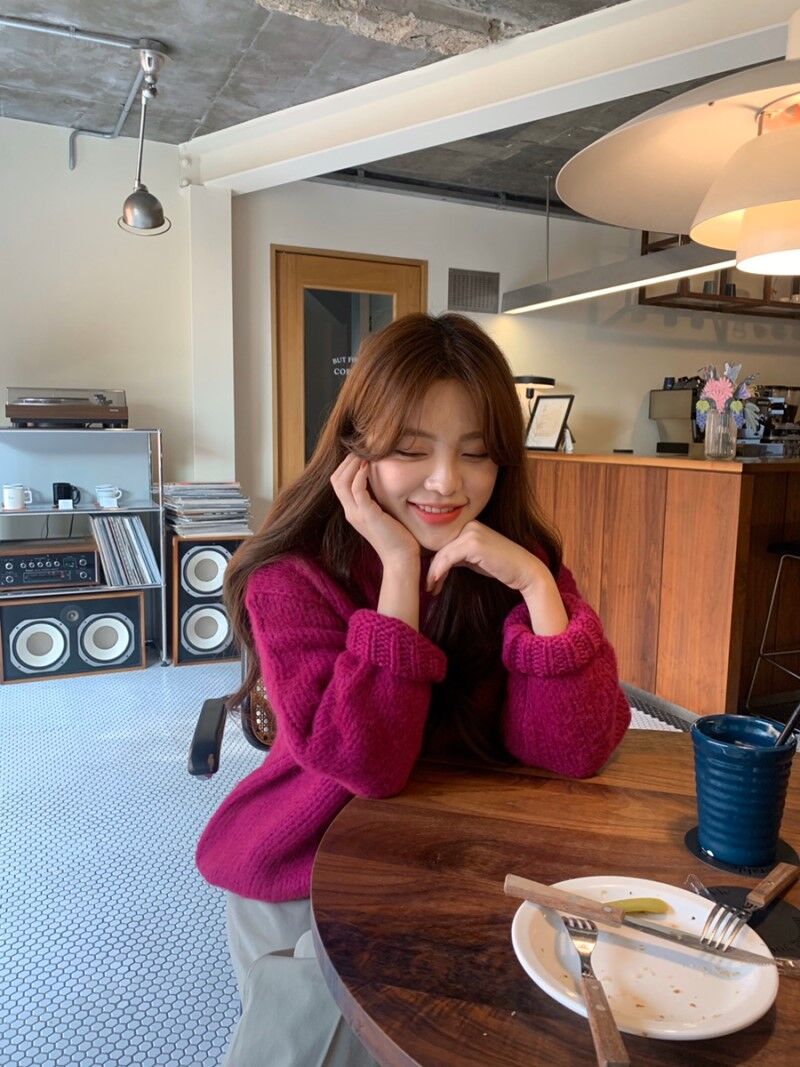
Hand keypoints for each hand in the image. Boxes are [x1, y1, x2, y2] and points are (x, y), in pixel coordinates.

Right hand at [330, 454, 419, 566]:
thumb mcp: (384, 514)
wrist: (401, 559)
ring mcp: (356, 514)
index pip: (338, 483)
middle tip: (362, 449)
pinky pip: (356, 490)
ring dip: (352, 464)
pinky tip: (369, 466)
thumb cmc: (398, 537)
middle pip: (335, 479)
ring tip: (364, 454)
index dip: (346, 466)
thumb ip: (378, 500)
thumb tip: (383, 481)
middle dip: (347, 461)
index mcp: (352, 511)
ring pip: (342, 481)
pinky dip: (360, 475)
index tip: (361, 454)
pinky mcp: (367, 515)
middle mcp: (350, 512)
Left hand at [426, 521, 549, 594]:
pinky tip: (435, 583)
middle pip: (441, 548)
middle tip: (428, 587)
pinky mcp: (473, 543)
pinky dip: (439, 571)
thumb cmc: (501, 567)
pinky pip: (448, 558)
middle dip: (433, 569)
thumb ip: (458, 556)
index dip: (435, 563)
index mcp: (470, 526)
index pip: (446, 544)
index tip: (431, 581)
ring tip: (430, 588)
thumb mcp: (475, 559)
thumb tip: (439, 563)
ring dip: (433, 573)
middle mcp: (470, 525)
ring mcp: (472, 532)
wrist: (525, 571)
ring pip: (442, 554)